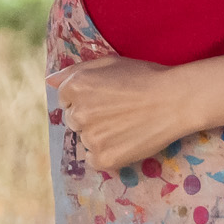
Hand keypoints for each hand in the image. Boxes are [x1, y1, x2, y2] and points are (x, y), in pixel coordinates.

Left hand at [47, 55, 188, 169]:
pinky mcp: (103, 159)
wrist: (174, 100)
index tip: (107, 98)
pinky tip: (123, 142)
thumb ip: (74, 71)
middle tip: (118, 113)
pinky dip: (105, 155)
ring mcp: (90, 138)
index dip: (87, 98)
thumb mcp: (108, 62)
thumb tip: (50, 81)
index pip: (66, 99)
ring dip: (99, 136)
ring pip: (84, 140)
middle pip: (74, 121)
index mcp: (75, 87)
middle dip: (90, 117)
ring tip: (125, 126)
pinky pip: (93, 160)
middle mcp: (78, 113)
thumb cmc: (144, 76)